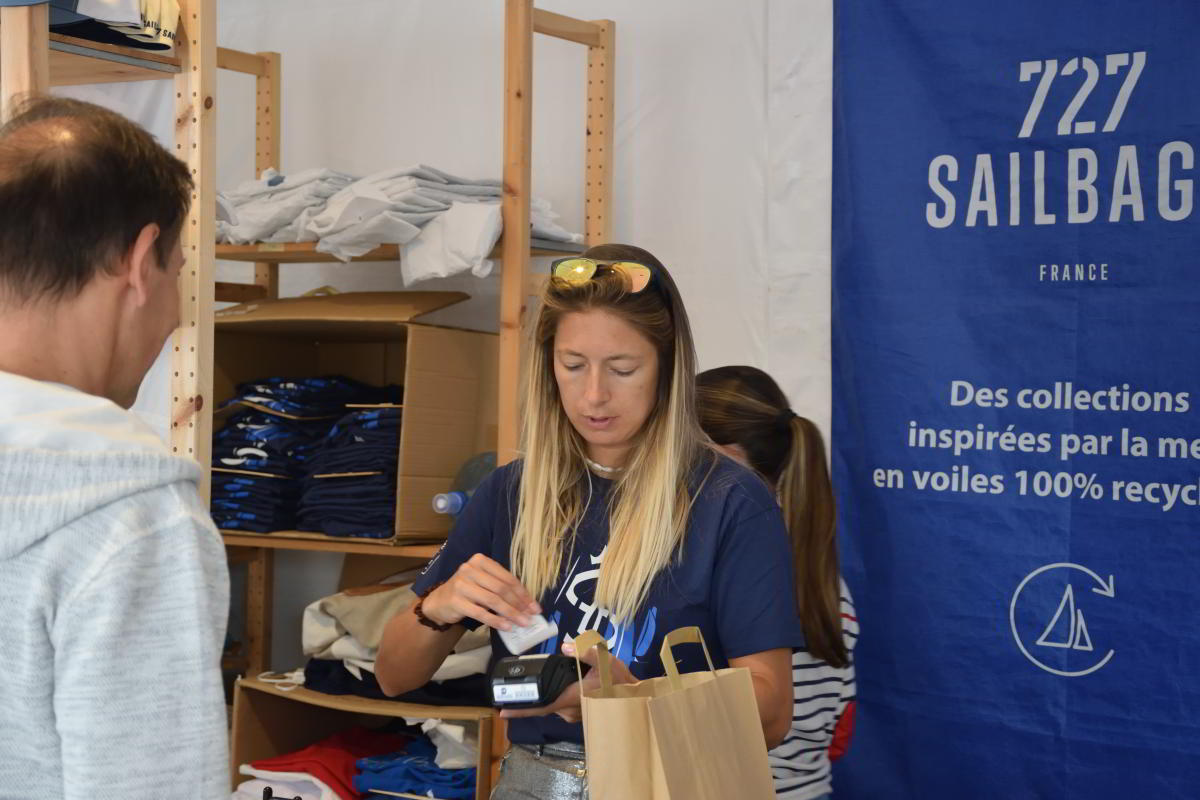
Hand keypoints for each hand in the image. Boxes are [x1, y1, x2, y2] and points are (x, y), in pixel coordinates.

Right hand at [421, 553, 540, 630]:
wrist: (439, 601)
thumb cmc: (467, 591)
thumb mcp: (483, 582)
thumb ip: (501, 587)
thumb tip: (527, 604)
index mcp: (480, 561)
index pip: (507, 577)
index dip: (523, 593)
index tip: (534, 606)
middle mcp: (470, 569)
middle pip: (501, 589)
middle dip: (519, 604)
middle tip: (530, 616)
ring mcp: (462, 585)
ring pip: (493, 601)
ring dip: (510, 613)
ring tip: (522, 623)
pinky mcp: (456, 601)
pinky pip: (480, 613)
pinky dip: (496, 621)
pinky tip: (506, 627)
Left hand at [500, 639, 636, 723]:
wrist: (636, 696)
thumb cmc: (620, 681)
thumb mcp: (605, 660)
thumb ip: (585, 651)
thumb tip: (565, 644)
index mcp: (572, 698)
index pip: (541, 706)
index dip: (521, 709)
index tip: (502, 711)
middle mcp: (570, 710)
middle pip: (545, 703)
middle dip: (536, 693)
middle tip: (527, 680)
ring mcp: (575, 715)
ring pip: (554, 703)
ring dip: (549, 693)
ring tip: (551, 678)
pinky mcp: (580, 713)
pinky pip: (562, 704)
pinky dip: (558, 695)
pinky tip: (564, 683)